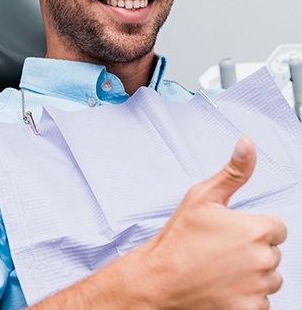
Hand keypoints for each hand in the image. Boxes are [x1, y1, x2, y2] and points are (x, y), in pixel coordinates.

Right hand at [33, 137, 286, 309]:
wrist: (159, 281)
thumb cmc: (179, 237)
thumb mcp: (202, 196)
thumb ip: (233, 171)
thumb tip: (247, 142)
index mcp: (255, 229)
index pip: (277, 227)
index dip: (254, 227)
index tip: (232, 232)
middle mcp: (262, 260)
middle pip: (272, 252)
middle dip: (253, 250)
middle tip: (221, 250)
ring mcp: (258, 288)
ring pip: (269, 277)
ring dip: (253, 274)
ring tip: (221, 269)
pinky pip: (261, 301)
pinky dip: (247, 296)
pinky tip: (223, 287)